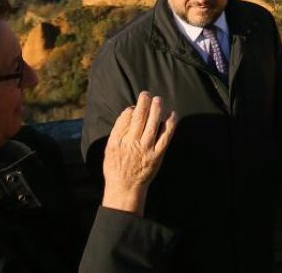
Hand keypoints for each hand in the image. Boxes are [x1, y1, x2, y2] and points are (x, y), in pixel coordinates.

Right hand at [101, 92, 176, 215]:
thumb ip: (118, 130)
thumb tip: (129, 112)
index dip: (131, 109)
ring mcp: (145, 150)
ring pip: (152, 125)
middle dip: (143, 103)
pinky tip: (172, 115)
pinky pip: (165, 137)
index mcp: (117, 141)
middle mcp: (131, 144)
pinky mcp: (157, 155)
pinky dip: (170, 125)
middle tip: (146, 94)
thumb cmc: (116, 167)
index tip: (135, 106)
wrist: (125, 188)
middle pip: (139, 118)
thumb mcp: (109, 149)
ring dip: (156, 110)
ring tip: (158, 99)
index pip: (125, 118)